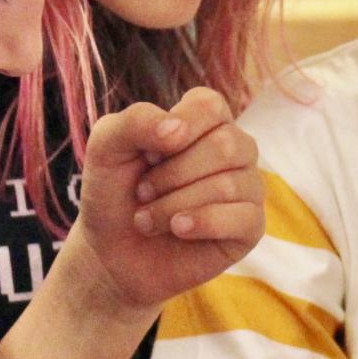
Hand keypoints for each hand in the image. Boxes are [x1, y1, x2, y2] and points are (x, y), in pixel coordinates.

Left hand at [70, 87, 264, 315]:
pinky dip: (202, 223)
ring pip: (229, 184)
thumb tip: (175, 130)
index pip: (210, 105)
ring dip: (174, 205)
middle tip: (143, 192)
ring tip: (148, 219)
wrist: (111, 253)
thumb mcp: (107, 148)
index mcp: (204, 124)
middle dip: (172, 174)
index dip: (181, 125)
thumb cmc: (114, 194)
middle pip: (225, 144)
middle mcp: (233, 151)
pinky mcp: (250, 227)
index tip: (148, 153)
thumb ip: (135, 122)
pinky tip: (178, 229)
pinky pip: (243, 218)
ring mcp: (246, 188)